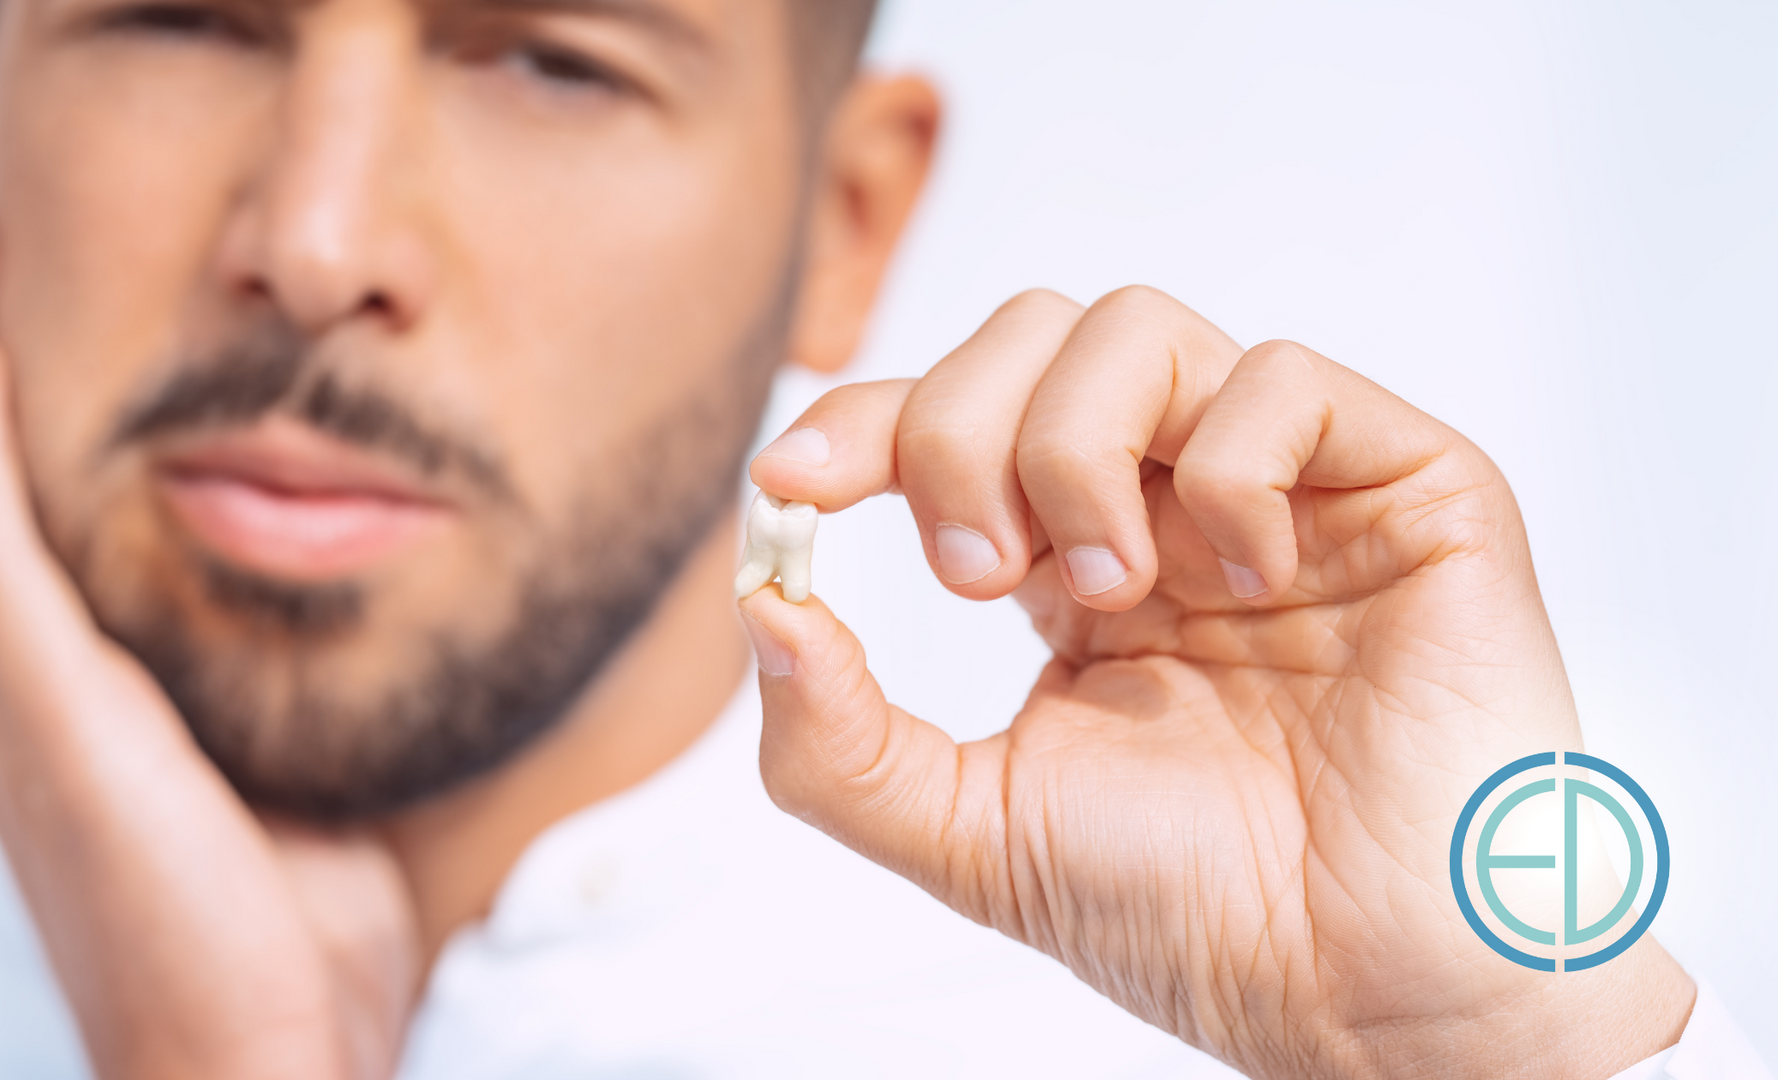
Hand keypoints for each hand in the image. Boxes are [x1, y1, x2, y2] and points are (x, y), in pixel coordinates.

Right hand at [0, 195, 418, 1079]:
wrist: (261, 1060)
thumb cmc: (290, 941)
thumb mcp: (295, 785)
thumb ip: (288, 701)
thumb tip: (346, 627)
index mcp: (85, 715)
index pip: (32, 540)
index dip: (15, 429)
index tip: (30, 315)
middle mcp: (30, 701)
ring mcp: (23, 711)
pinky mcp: (44, 724)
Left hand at [740, 287, 1692, 1079]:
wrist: (1369, 987)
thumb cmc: (1196, 913)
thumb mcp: (971, 833)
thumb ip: (840, 738)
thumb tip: (763, 603)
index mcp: (1074, 570)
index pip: (949, 426)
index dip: (863, 423)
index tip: (793, 481)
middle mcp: (1172, 506)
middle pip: (1027, 337)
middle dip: (957, 434)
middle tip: (978, 579)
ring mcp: (1283, 485)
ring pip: (1135, 327)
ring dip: (1074, 446)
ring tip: (1107, 588)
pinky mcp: (1402, 481)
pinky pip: (1284, 376)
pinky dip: (1230, 464)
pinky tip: (1248, 579)